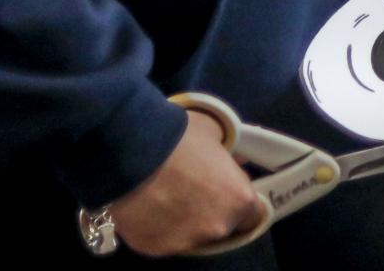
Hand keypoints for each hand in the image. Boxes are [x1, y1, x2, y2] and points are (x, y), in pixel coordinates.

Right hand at [109, 106, 263, 257]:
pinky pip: (163, 239)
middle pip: (223, 227)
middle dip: (214, 211)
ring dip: (186, 221)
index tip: (231, 191)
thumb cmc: (180, 136)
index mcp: (238, 200)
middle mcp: (215, 228)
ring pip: (192, 236)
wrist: (129, 150)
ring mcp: (183, 243)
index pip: (254, 214)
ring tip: (167, 196)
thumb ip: (230, 154)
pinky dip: (159, 227)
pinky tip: (149, 206)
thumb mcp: (215, 133)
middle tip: (196, 190)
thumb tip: (234, 162)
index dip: (243, 202)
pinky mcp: (152, 249)